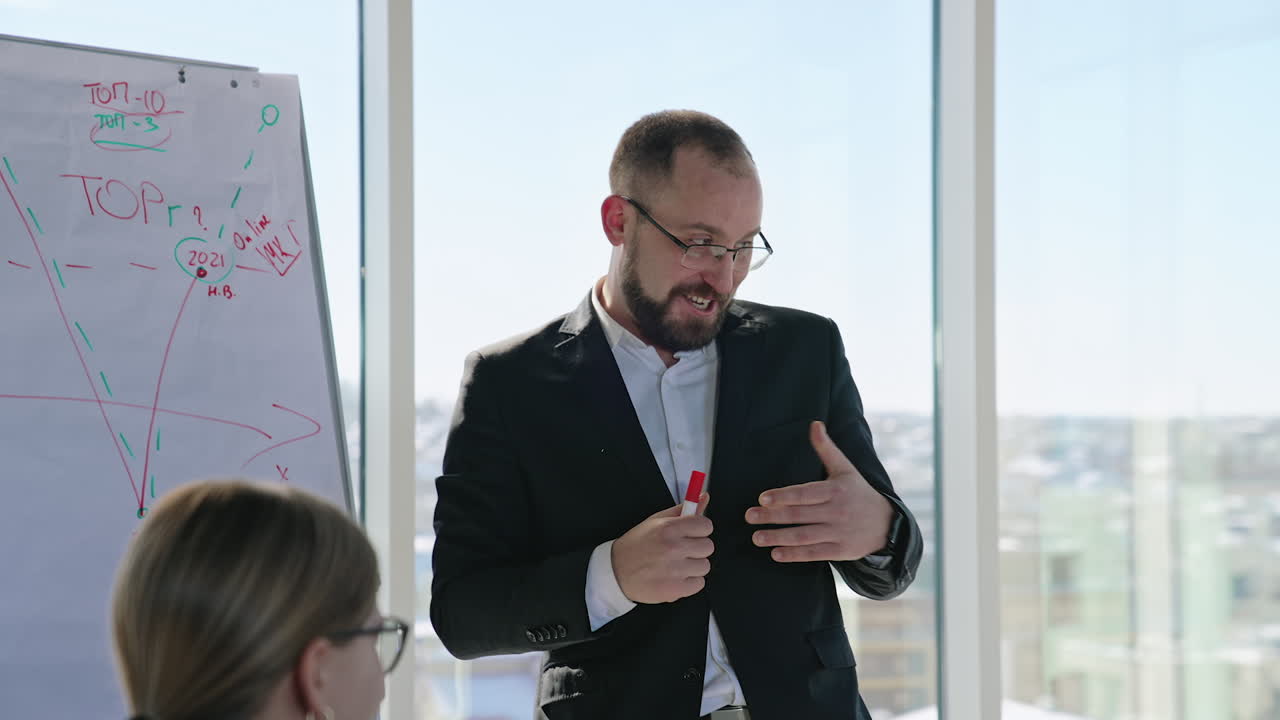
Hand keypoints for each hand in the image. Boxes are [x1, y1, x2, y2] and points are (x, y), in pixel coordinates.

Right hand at [612, 493, 712, 603]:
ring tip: (676, 564)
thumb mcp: (656, 521)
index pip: (706, 525)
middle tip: (682, 550)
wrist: (617, 572)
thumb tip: (702, 498)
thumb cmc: (636, 546)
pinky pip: (699, 584)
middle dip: (697, 548)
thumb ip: (682, 510)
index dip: (700, 529)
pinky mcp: (675, 589)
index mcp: (668, 528)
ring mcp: (675, 570)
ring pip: (704, 566)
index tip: (693, 533)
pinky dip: (689, 582)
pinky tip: (676, 577)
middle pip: (708, 546)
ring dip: (693, 566)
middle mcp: (673, 548)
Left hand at [746, 421, 893, 562]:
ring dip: (778, 538)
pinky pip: (814, 553)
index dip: (783, 496)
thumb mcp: (845, 469)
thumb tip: (814, 424)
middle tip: (749, 516)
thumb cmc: (858, 492)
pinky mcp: (841, 551)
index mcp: (836, 490)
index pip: (805, 493)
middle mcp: (837, 511)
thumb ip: (826, 448)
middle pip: (800, 515)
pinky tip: (776, 554)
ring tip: (756, 538)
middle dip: (772, 516)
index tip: (763, 498)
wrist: (887, 523)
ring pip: (804, 536)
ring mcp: (839, 532)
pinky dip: (795, 555)